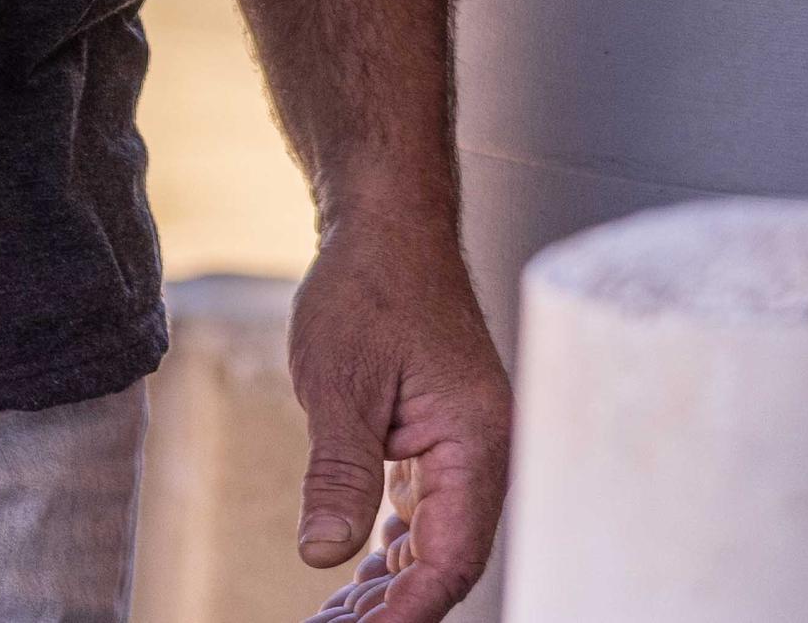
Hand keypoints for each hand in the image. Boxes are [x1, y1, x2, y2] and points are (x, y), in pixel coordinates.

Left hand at [288, 205, 508, 622]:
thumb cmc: (369, 288)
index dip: (409, 610)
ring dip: (386, 587)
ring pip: (432, 542)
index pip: (452, 555)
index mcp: (476, 440)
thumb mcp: (338, 381)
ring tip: (333, 621)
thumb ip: (338, 472)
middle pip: (446, 559)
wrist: (386, 225)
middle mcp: (482, 451)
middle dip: (393, 608)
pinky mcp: (439, 440)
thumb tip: (324, 555)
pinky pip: (422, 514)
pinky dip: (387, 549)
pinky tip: (353, 580)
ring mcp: (464, 447)